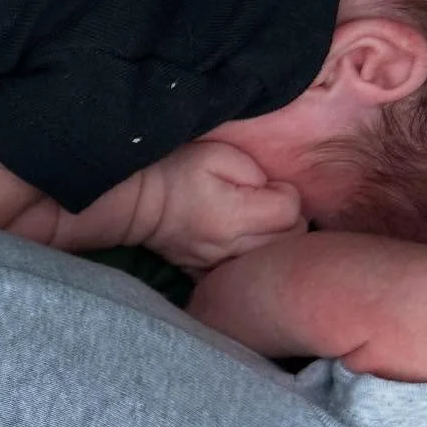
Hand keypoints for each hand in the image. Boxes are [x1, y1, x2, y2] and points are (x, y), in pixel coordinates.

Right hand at [148, 140, 305, 271]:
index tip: (268, 187)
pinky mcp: (207, 272)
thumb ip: (252, 170)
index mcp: (236, 214)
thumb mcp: (216, 153)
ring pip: (270, 259)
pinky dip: (249, 259)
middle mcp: (230, 245)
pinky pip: (243, 273)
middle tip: (269, 204)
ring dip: (273, 240)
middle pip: (289, 239)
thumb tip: (270, 190)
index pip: (290, 211)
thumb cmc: (174, 172)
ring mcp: (218, 263)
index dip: (285, 194)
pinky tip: (240, 243)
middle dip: (287, 219)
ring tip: (258, 223)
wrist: (135, 202)